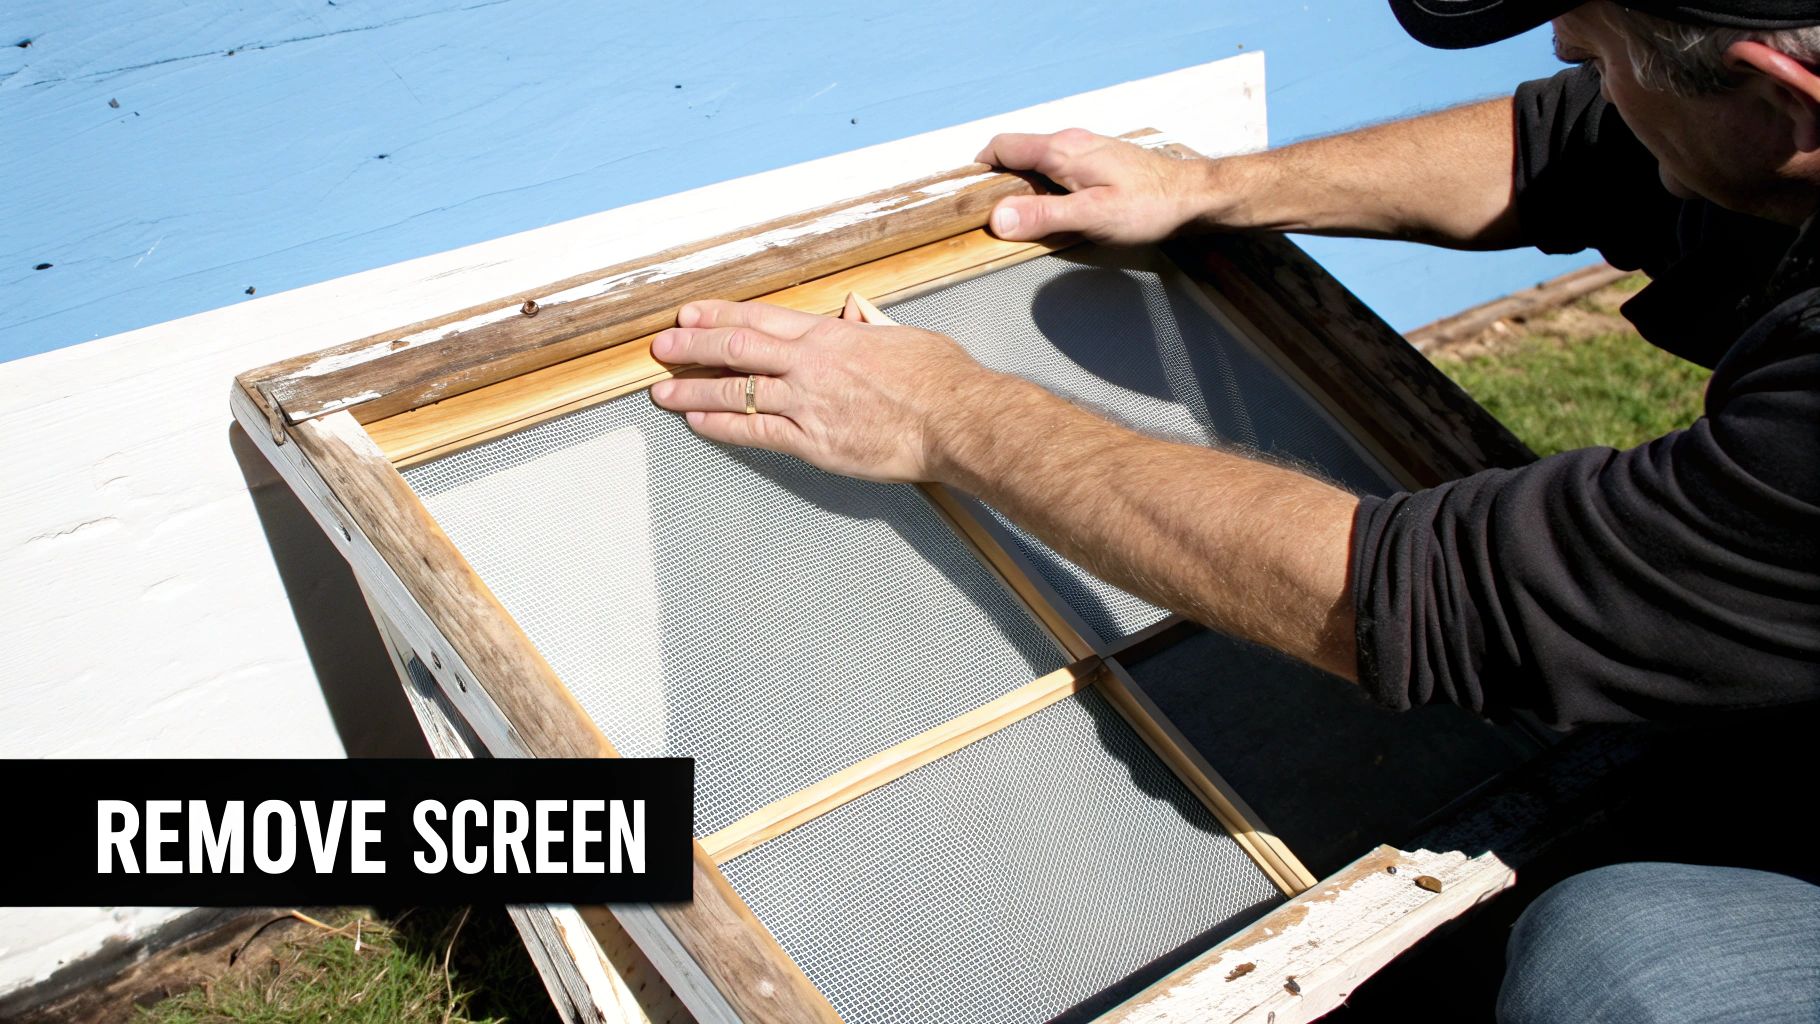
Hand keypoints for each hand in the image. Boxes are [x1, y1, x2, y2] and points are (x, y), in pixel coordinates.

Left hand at [648, 299, 1003, 483]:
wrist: (956, 419)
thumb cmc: (940, 379)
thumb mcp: (902, 335)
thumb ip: (870, 326)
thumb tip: (856, 315)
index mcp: (831, 334)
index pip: (760, 319)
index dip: (719, 316)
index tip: (691, 315)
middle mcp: (811, 364)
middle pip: (737, 348)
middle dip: (693, 346)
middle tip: (662, 346)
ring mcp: (808, 403)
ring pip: (736, 391)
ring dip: (695, 389)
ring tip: (664, 390)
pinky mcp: (814, 442)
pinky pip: (756, 432)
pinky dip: (722, 426)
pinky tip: (698, 423)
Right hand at [975, 128, 1212, 244]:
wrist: (1193, 197)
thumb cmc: (1149, 206)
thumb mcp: (1091, 217)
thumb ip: (1043, 217)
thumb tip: (997, 219)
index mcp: (1061, 150)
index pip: (1002, 147)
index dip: (979, 170)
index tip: (968, 198)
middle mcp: (1069, 142)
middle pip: (1016, 154)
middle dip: (999, 183)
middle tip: (993, 218)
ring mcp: (1084, 149)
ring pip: (1037, 162)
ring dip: (1023, 187)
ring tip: (1022, 221)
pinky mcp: (1097, 161)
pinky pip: (1056, 169)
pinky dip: (1044, 187)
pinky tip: (1056, 212)